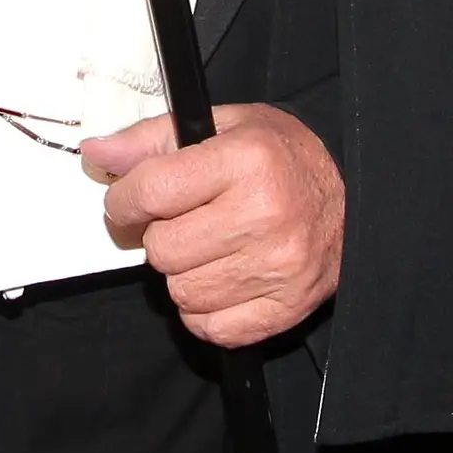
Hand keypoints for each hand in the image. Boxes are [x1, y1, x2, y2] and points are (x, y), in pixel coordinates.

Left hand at [83, 103, 345, 346]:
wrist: (356, 204)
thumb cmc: (283, 161)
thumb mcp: (224, 126)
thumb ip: (153, 140)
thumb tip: (96, 155)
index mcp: (248, 159)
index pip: (151, 191)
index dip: (124, 200)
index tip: (129, 201)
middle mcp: (265, 214)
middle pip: (161, 249)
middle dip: (162, 235)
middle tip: (187, 221)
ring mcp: (278, 267)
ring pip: (180, 292)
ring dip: (184, 273)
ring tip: (211, 247)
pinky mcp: (285, 308)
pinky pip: (209, 327)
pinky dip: (206, 309)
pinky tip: (225, 278)